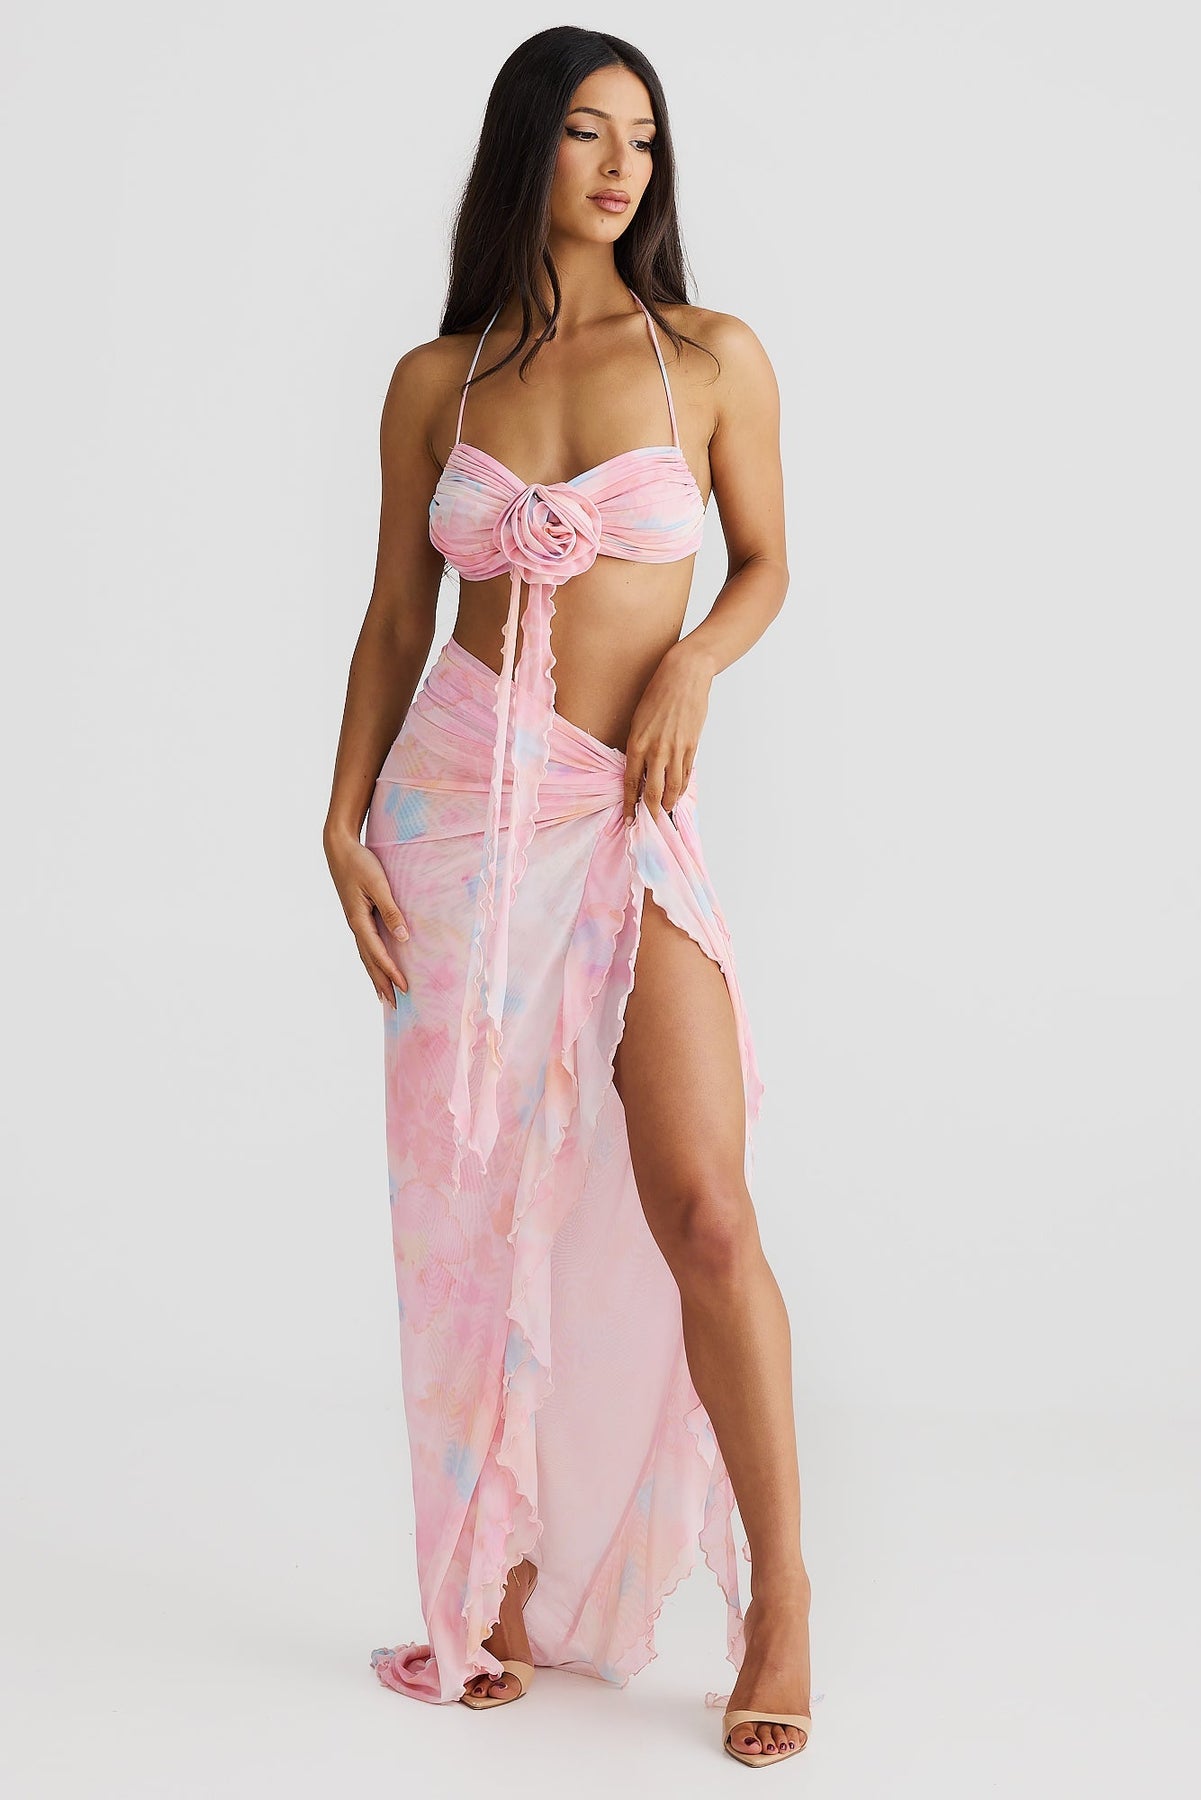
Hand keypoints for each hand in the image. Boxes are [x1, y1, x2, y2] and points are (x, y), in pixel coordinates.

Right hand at [324, 829, 409, 1007]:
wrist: (339, 848)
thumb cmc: (360, 863)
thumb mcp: (378, 885)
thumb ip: (391, 911)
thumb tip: (404, 937)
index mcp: (359, 920)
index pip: (378, 953)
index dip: (391, 971)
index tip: (404, 987)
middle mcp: (355, 925)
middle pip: (369, 961)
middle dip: (381, 982)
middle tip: (393, 1004)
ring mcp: (354, 921)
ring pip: (365, 955)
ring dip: (375, 975)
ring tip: (383, 994)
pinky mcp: (356, 915)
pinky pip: (366, 944)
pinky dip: (372, 959)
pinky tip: (376, 964)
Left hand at [622, 643, 713, 825]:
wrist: (684, 675)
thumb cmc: (658, 692)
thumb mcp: (639, 719)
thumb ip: (639, 745)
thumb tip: (639, 767)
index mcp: (637, 743)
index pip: (630, 782)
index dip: (629, 804)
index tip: (627, 819)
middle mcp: (656, 750)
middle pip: (652, 792)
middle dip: (650, 811)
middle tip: (648, 823)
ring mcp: (676, 749)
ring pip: (672, 787)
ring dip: (668, 803)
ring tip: (665, 812)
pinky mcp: (692, 746)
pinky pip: (686, 774)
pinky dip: (681, 787)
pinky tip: (677, 793)